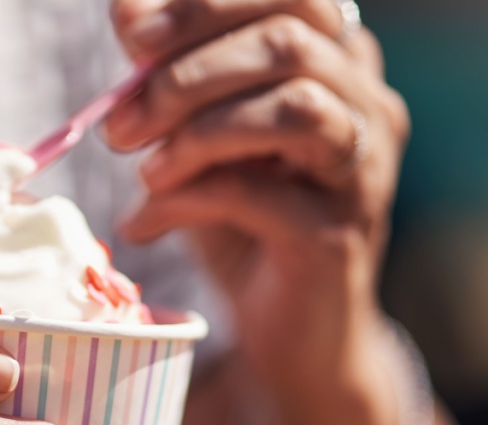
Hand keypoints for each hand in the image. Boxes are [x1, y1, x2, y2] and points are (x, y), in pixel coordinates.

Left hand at [107, 0, 409, 416]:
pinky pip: (258, 195)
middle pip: (289, 41)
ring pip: (292, 109)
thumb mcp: (197, 136)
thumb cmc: (241, 219)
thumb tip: (126, 7)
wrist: (287, 329)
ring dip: (196, 131)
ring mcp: (363, 171)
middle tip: (119, 122)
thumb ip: (171, 74)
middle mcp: (367, 106)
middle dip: (186, 73)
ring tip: (142, 169)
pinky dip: (186, 200)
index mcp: (338, 63)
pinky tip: (145, 222)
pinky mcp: (337, 236)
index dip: (208, 5)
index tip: (132, 37)